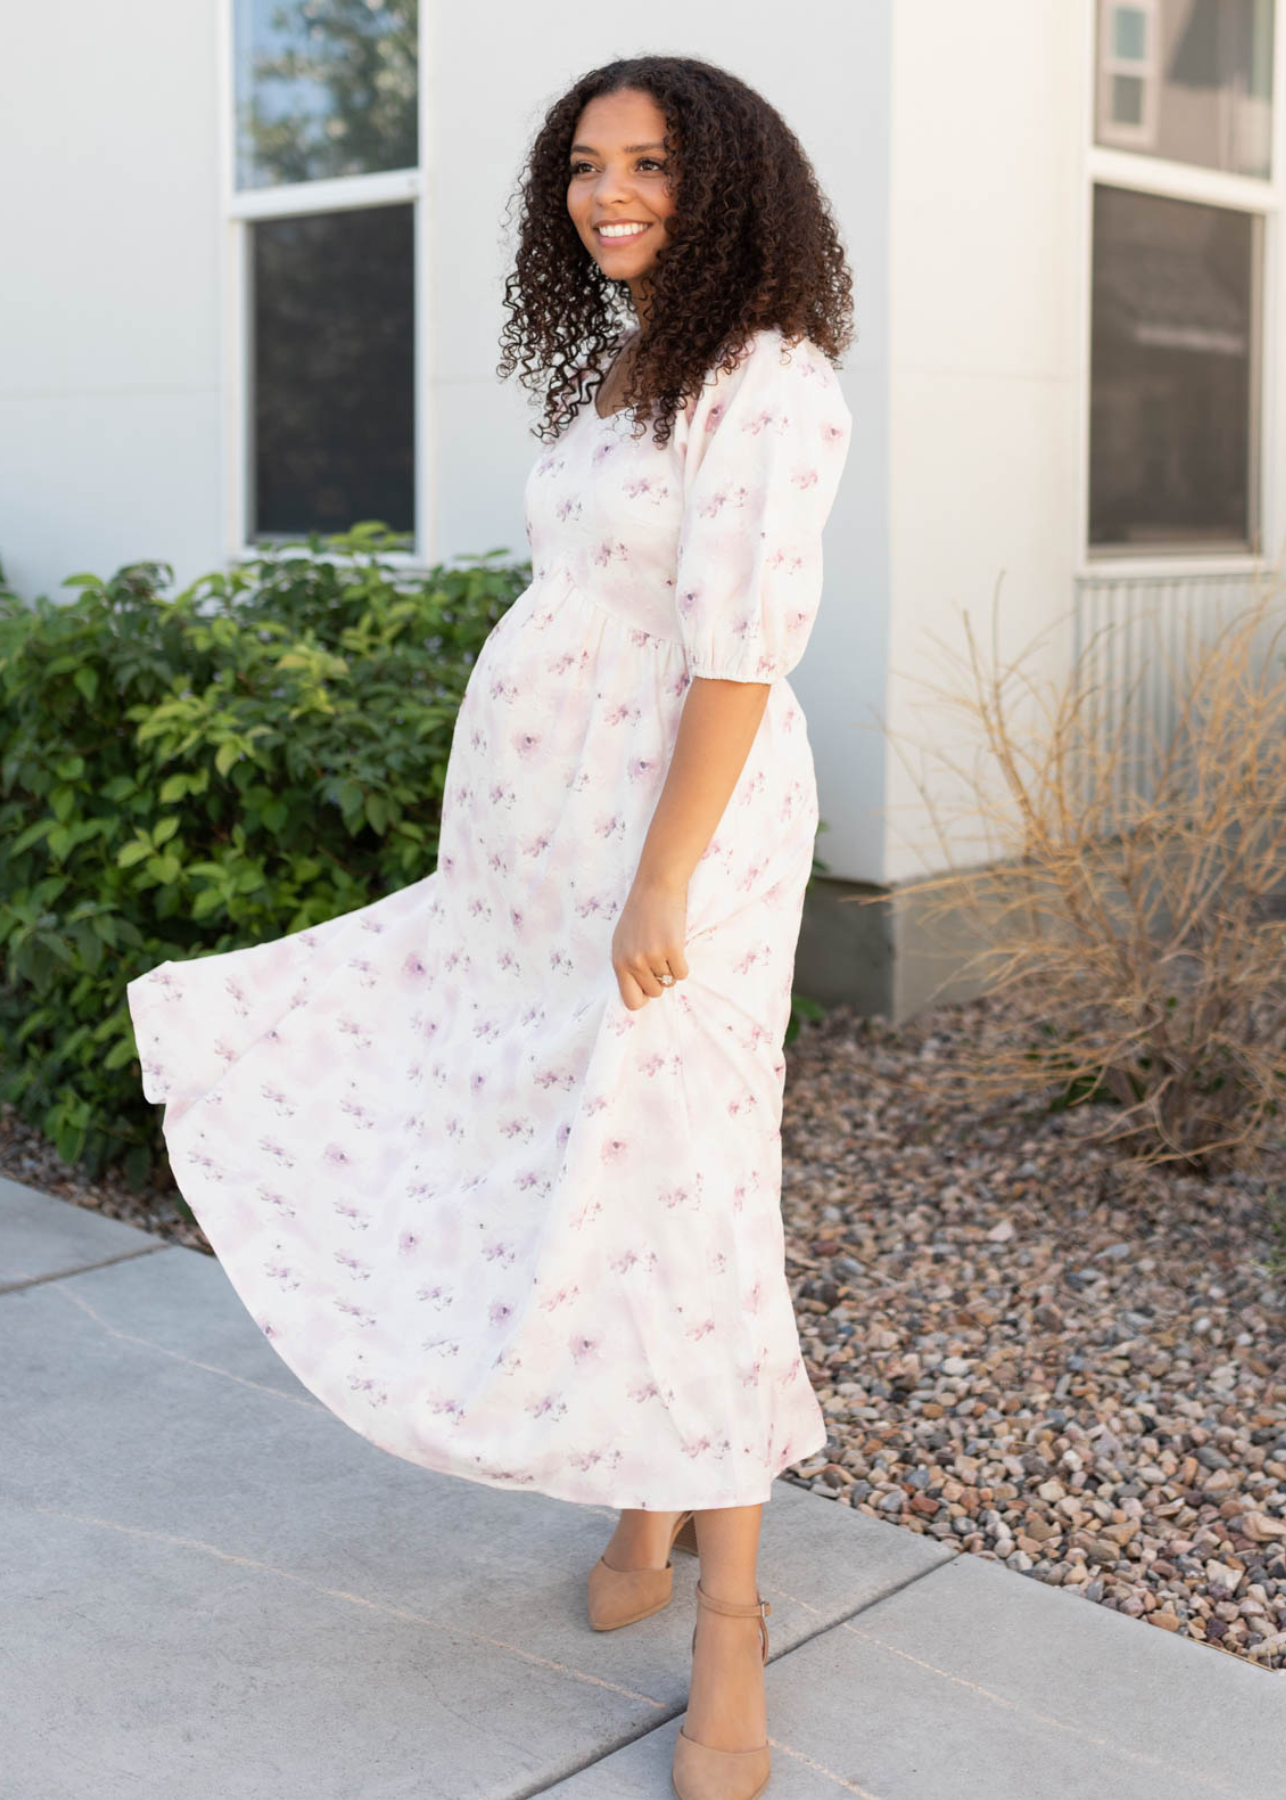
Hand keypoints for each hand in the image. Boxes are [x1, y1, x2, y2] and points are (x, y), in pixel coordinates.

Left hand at [611, 876, 690, 1010]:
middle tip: (661, 958)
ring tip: (667, 946)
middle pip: (655, 992)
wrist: (655, 886)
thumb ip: (627, 965)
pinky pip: (682, 973)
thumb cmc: (640, 913)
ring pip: (670, 982)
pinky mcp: (672, 948)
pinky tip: (677, 946)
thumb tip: (639, 993)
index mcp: (619, 962)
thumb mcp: (623, 941)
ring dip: (672, 968)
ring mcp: (652, 956)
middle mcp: (633, 962)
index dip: (643, 997)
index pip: (631, 1001)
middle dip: (661, 980)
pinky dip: (683, 964)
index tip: (649, 985)